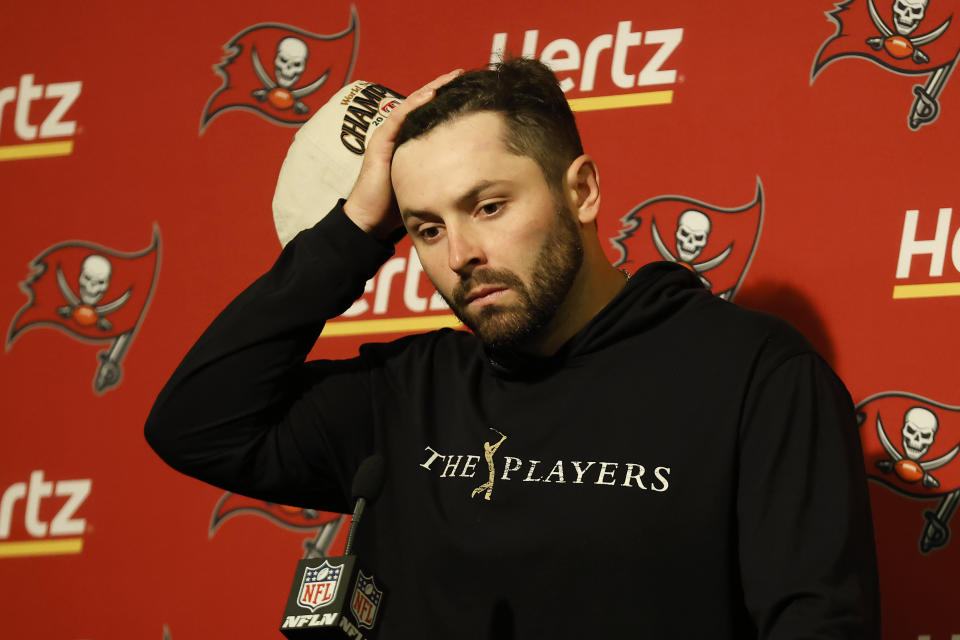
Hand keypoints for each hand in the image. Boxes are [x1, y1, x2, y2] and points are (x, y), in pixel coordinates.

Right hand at [344, 69, 461, 239]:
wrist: (373, 220)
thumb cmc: (399, 206)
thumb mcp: (430, 184)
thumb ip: (446, 174)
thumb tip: (476, 173)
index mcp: (410, 142)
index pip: (429, 114)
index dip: (447, 100)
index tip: (469, 90)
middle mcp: (398, 134)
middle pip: (421, 103)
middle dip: (442, 87)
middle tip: (463, 74)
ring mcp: (387, 135)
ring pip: (412, 103)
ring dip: (431, 88)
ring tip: (451, 77)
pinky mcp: (380, 140)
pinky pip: (399, 116)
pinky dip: (415, 103)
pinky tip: (432, 93)